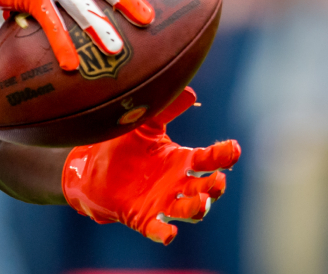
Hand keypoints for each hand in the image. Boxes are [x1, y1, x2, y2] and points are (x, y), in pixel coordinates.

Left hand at [61, 87, 240, 243]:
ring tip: (201, 202)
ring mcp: (162, 202)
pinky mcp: (143, 218)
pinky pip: (157, 228)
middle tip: (218, 181)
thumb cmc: (125, 146)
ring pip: (187, 210)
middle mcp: (177, 184)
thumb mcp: (146, 124)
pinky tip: (169, 234)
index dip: (223, 155)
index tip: (233, 149)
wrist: (93, 168)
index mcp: (181, 160)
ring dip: (196, 208)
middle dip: (214, 186)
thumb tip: (190, 93)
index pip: (208, 159)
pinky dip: (164, 232)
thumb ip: (167, 110)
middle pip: (203, 188)